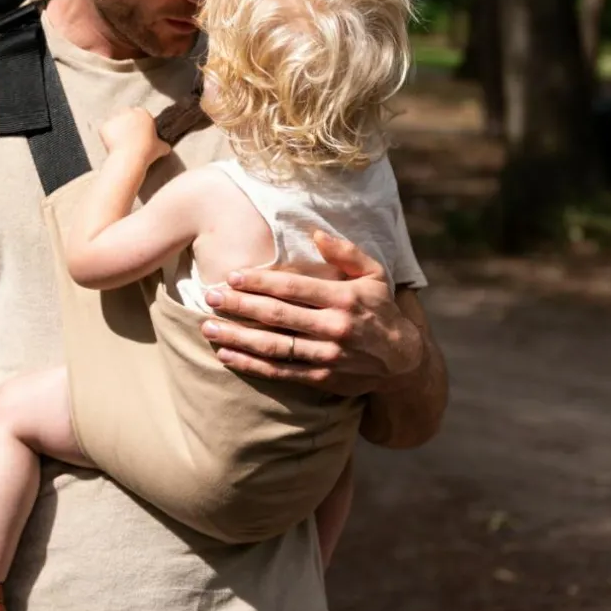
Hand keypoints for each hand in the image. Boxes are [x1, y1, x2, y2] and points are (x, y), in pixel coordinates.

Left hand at [100, 108, 169, 165]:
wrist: (130, 158)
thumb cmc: (147, 152)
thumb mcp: (161, 148)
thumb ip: (163, 144)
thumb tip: (166, 147)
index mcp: (143, 113)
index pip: (140, 115)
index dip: (139, 124)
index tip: (138, 134)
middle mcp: (129, 111)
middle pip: (126, 115)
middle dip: (126, 124)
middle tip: (128, 138)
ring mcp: (115, 117)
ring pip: (115, 122)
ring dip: (116, 129)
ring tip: (119, 143)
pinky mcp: (105, 125)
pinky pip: (105, 130)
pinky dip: (107, 136)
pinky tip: (112, 146)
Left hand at [200, 231, 424, 394]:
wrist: (402, 361)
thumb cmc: (380, 310)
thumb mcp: (375, 275)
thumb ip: (347, 253)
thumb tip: (315, 233)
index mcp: (344, 298)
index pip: (294, 287)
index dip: (260, 281)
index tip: (232, 276)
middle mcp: (334, 327)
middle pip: (278, 316)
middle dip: (240, 305)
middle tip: (210, 296)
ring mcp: (327, 355)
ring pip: (274, 346)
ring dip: (237, 336)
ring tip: (208, 326)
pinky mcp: (320, 377)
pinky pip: (279, 371)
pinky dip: (250, 364)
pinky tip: (226, 354)